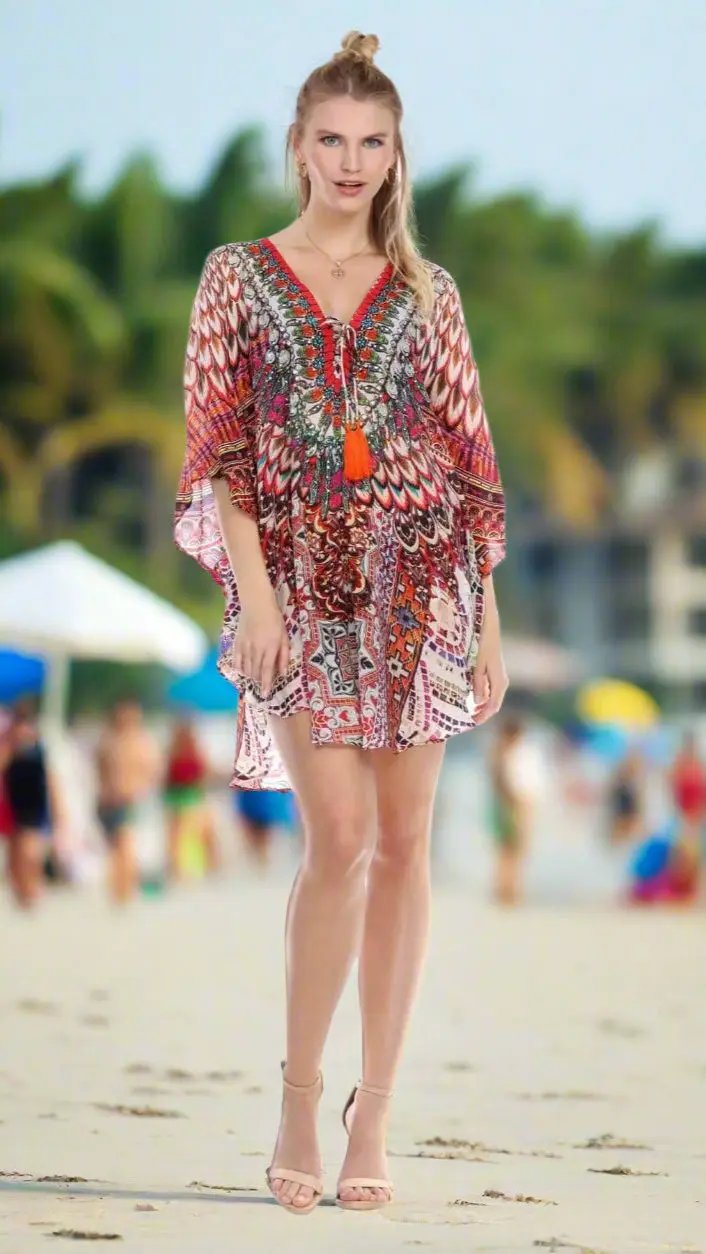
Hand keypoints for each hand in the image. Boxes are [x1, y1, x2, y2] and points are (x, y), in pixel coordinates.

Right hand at [233, 590, 289, 696]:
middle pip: (256, 671)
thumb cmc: (274, 619)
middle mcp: (257, 648)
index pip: (267, 670)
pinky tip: (241, 673)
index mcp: (270, 647)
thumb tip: (282, 673)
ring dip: (250, 677)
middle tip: (260, 690)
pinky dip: (239, 668)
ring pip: (246, 667)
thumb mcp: (284, 636)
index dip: (266, 684)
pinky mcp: (237, 642)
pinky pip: (236, 659)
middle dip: (258, 682)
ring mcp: (245, 645)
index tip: (265, 694)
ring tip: (253, 682)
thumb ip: (283, 655)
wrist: (256, 604)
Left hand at [471, 609, 508, 724]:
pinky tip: (473, 699)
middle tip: (468, 721)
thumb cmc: (481, 643)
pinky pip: (491, 690)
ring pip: (493, 698)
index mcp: (499, 681)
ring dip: (482, 707)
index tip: (470, 723)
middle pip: (494, 704)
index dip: (482, 717)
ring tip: (469, 713)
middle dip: (482, 714)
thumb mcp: (477, 664)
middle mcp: (502, 680)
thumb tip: (478, 702)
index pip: (493, 706)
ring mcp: (499, 676)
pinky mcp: (495, 671)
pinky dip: (483, 698)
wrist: (489, 626)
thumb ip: (478, 683)